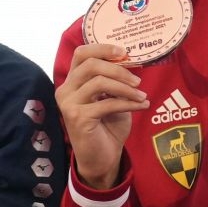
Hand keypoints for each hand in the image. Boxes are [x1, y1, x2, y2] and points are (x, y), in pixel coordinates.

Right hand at [56, 43, 145, 189]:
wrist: (102, 158)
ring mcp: (69, 104)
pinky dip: (128, 103)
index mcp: (72, 81)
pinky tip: (142, 106)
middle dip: (118, 69)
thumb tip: (130, 59)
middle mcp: (65, 90)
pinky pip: (107, 103)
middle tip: (137, 79)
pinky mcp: (78, 118)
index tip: (124, 52)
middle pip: (90, 64)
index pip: (81, 53)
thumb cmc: (107, 126)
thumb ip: (114, 80)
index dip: (102, 48)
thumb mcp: (112, 97)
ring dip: (125, 88)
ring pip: (99, 82)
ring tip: (141, 95)